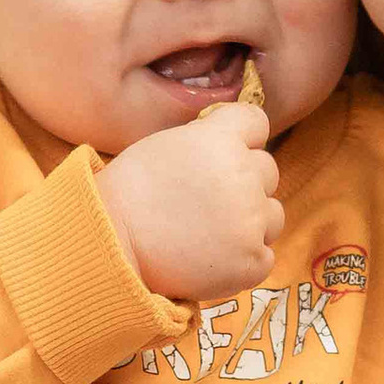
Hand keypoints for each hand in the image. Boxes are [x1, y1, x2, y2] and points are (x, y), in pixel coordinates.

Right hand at [98, 100, 280, 301]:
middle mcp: (243, 175)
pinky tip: (210, 256)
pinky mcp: (252, 261)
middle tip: (206, 201)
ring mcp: (251, 221)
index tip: (225, 153)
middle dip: (246, 182)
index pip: (257, 123)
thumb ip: (208, 139)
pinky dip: (243, 259)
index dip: (243, 137)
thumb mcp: (167, 145)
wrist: (110, 245)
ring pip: (273, 214)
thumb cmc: (130, 194)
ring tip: (208, 232)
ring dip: (251, 221)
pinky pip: (264, 255)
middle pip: (268, 170)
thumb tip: (235, 143)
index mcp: (221, 139)